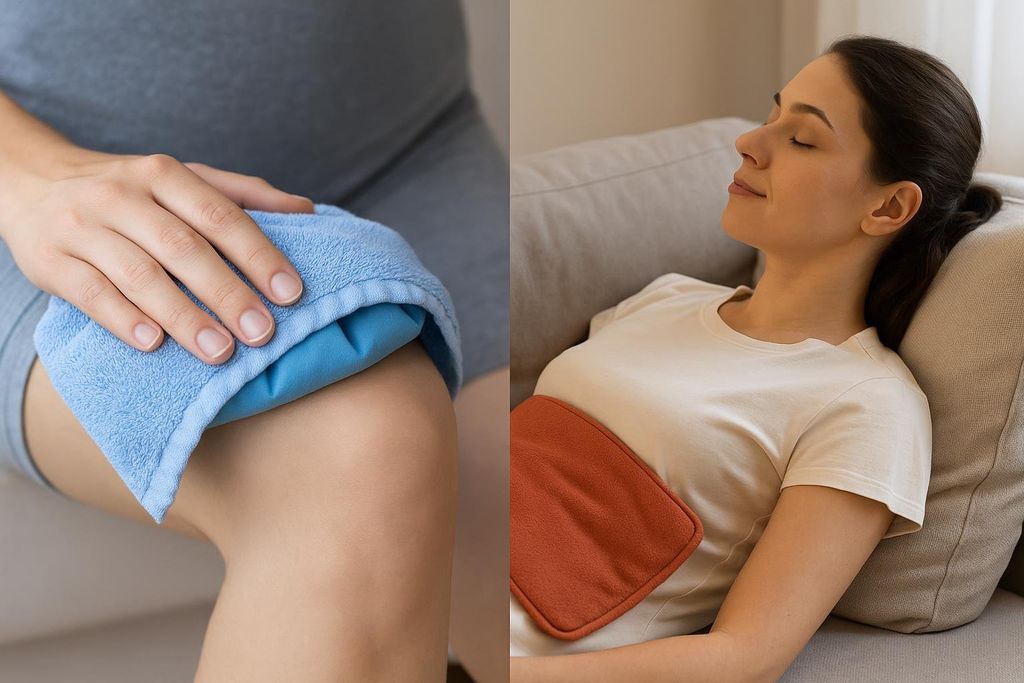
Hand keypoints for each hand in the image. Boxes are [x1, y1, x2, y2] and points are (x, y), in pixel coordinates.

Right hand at [0, 149, 314, 362]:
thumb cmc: (129, 191)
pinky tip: (154, 344)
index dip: (258, 255)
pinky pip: (89, 293)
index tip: (291, 294)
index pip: (221, 215)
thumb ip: (242, 194)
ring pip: (139, 274)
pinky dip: (124, 320)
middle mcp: (123, 196)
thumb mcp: (182, 179)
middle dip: (227, 293)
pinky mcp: (49, 260)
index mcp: (164, 175)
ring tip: (220, 350)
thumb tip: (307, 211)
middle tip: (262, 333)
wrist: (30, 179)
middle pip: (183, 248)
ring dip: (183, 315)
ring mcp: (82, 227)